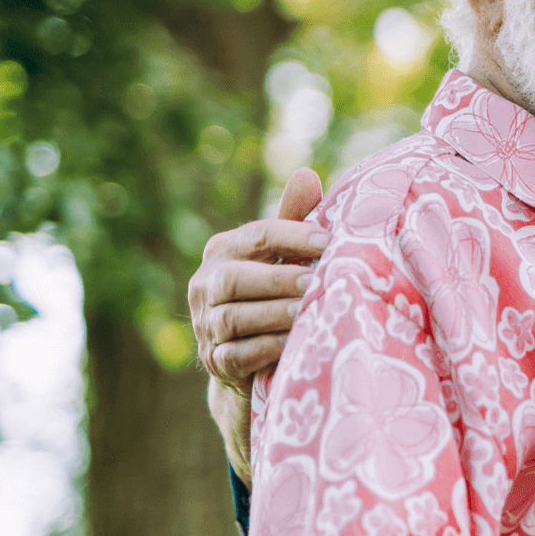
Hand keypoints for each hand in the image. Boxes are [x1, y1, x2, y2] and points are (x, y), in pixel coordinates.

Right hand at [188, 168, 324, 397]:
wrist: (254, 359)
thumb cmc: (276, 291)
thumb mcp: (284, 254)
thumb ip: (293, 219)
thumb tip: (305, 174)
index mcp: (223, 251)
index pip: (255, 236)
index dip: (291, 236)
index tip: (329, 241)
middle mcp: (205, 285)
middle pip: (234, 279)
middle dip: (277, 279)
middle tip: (316, 281)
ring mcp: (206, 325)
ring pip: (233, 317)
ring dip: (273, 314)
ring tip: (308, 311)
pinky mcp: (215, 361)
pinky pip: (238, 354)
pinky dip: (267, 348)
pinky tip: (295, 343)